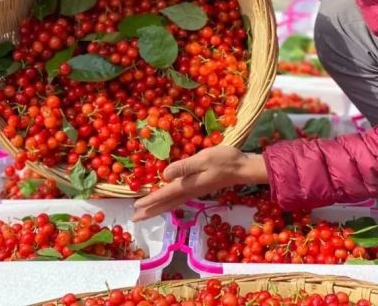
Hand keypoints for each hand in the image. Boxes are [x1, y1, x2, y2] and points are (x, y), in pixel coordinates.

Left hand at [132, 146, 267, 220]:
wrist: (242, 168)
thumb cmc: (224, 160)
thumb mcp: (204, 159)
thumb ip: (184, 167)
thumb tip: (165, 175)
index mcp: (188, 184)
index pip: (165, 194)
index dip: (150, 199)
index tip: (135, 206)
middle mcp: (190, 191)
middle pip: (166, 203)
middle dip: (150, 211)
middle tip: (135, 218)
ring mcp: (195, 191)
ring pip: (172, 203)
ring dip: (158, 208)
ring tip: (146, 213)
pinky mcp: (199, 188)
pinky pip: (178, 199)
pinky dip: (168, 202)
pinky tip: (167, 201)